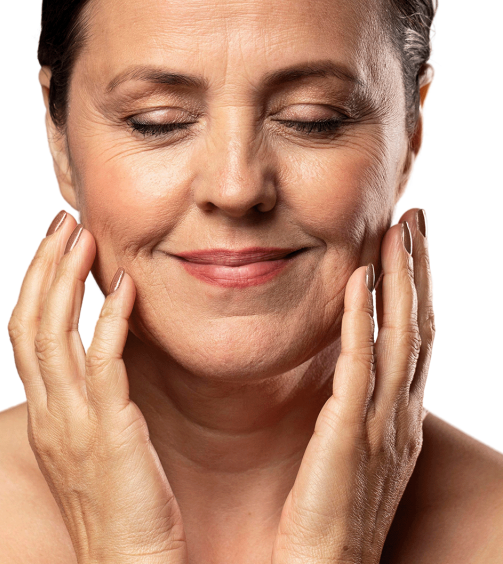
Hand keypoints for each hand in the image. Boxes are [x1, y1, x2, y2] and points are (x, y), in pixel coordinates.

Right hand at [8, 211, 187, 563]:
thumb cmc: (121, 516)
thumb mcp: (92, 453)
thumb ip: (89, 409)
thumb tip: (99, 373)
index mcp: (43, 416)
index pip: (23, 336)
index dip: (33, 285)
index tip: (52, 245)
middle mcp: (47, 414)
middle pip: (27, 324)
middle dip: (41, 267)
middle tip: (63, 221)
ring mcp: (71, 424)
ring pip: (51, 335)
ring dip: (65, 279)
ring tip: (83, 235)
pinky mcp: (108, 433)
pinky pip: (102, 364)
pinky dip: (110, 320)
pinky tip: (125, 287)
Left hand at [273, 208, 432, 562]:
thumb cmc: (326, 525)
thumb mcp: (346, 462)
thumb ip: (348, 420)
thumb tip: (340, 388)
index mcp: (396, 424)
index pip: (411, 343)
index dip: (415, 290)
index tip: (407, 243)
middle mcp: (399, 421)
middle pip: (417, 330)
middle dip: (418, 271)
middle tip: (414, 218)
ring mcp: (381, 430)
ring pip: (398, 339)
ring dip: (401, 280)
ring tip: (398, 230)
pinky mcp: (350, 442)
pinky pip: (359, 372)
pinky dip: (361, 323)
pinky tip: (358, 284)